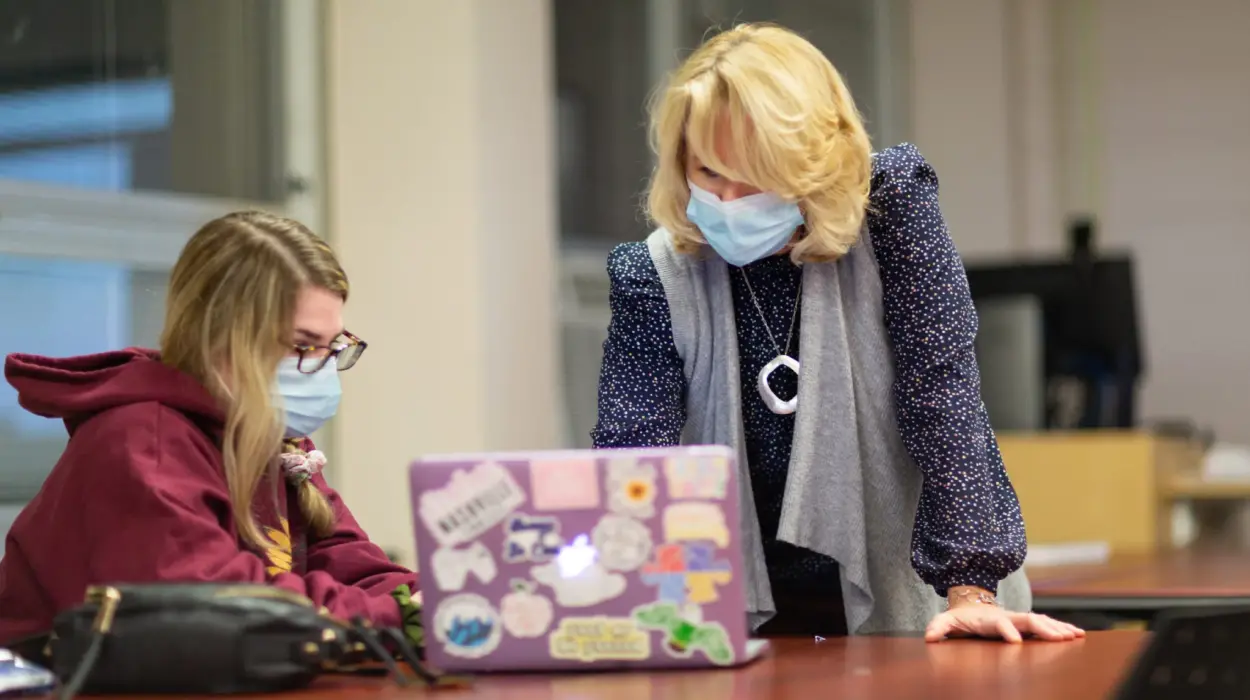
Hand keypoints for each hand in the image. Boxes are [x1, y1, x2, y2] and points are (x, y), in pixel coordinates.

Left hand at [925, 604, 1085, 643]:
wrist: (971, 603)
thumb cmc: (960, 617)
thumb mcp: (945, 621)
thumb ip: (937, 627)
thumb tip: (929, 636)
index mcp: (988, 619)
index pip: (998, 624)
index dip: (1006, 631)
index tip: (1015, 641)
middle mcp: (1007, 616)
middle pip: (1026, 620)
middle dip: (1042, 628)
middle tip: (1058, 638)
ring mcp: (1018, 618)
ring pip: (1041, 621)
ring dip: (1057, 628)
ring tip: (1074, 635)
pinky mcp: (1025, 622)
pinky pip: (1046, 624)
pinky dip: (1061, 628)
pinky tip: (1077, 634)